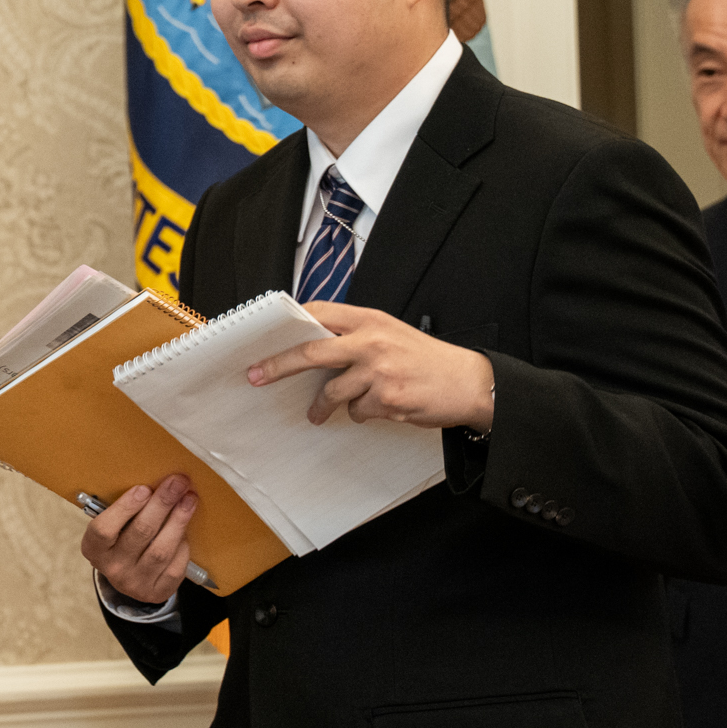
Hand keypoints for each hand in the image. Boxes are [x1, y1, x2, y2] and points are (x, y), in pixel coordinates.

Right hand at [82, 474, 197, 605]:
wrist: (130, 578)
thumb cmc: (121, 540)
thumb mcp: (113, 527)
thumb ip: (125, 510)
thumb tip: (155, 482)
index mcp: (94, 549)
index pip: (104, 529)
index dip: (125, 508)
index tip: (144, 488)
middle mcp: (112, 569)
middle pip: (140, 533)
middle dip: (161, 505)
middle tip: (177, 482)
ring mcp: (135, 583)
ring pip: (161, 550)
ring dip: (178, 521)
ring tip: (189, 499)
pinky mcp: (157, 592)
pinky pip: (175, 566)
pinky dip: (183, 545)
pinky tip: (186, 530)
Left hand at [248, 303, 495, 430]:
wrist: (470, 383)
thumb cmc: (427, 359)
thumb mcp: (391, 333)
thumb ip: (355, 335)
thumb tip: (311, 344)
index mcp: (370, 319)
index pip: (318, 313)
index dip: (289, 324)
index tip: (265, 338)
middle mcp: (371, 341)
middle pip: (310, 353)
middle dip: (277, 366)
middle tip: (256, 377)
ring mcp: (378, 371)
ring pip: (332, 392)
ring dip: (324, 406)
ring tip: (318, 413)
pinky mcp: (386, 399)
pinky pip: (356, 411)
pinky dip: (361, 413)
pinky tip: (380, 408)